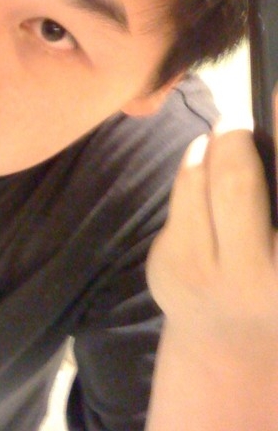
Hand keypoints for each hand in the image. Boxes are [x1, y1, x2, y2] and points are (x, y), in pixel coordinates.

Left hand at [146, 126, 277, 363]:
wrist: (230, 344)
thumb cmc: (274, 277)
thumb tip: (269, 110)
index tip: (277, 92)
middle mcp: (264, 277)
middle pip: (238, 181)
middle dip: (233, 139)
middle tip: (235, 123)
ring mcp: (210, 275)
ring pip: (198, 181)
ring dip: (207, 151)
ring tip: (221, 145)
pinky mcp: (170, 269)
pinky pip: (177, 198)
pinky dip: (190, 175)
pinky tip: (202, 182)